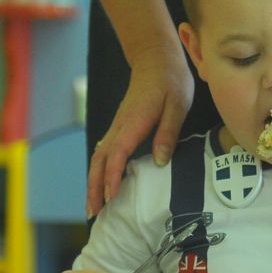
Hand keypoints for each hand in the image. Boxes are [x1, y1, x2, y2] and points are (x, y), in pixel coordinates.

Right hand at [86, 42, 192, 216]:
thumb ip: (168, 132)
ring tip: (93, 206)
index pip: (118, 153)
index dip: (112, 176)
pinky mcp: (119, 127)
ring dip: (93, 182)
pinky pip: (104, 152)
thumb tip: (159, 160)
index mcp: (134, 121)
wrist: (155, 59)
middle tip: (93, 213)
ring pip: (98, 157)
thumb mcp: (178, 104)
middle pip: (99, 159)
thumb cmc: (170, 81)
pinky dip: (99, 171)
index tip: (110, 197)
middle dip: (94, 187)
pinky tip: (102, 185)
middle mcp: (120, 126)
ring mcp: (117, 126)